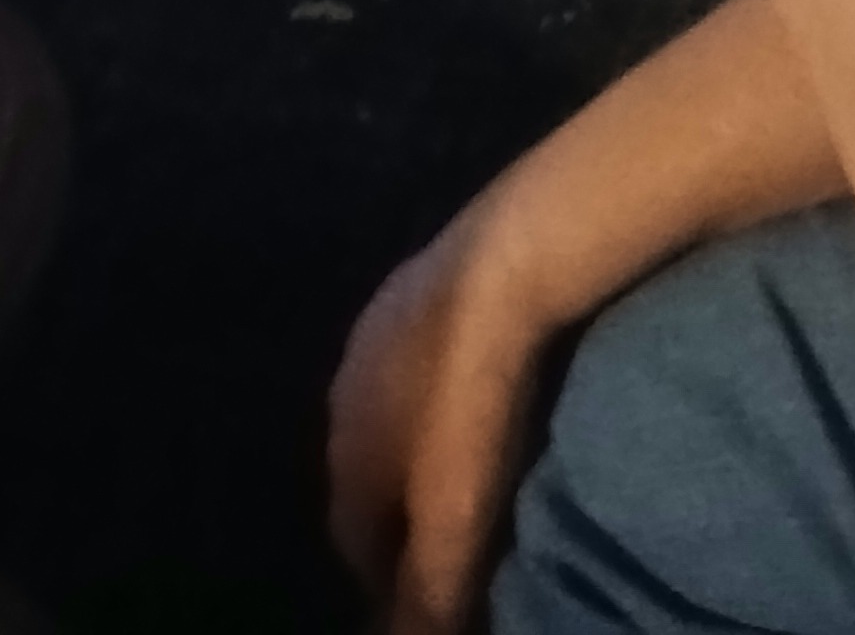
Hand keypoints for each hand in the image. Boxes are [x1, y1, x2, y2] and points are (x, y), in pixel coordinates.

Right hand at [327, 204, 556, 634]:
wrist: (512, 257)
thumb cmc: (477, 401)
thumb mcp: (453, 515)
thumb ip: (429, 588)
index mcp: (342, 448)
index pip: (355, 542)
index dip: (394, 577)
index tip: (435, 596)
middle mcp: (344, 385)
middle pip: (373, 471)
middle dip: (408, 507)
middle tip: (464, 530)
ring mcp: (382, 320)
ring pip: (399, 407)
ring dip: (430, 439)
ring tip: (487, 461)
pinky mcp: (429, 272)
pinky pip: (433, 352)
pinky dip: (457, 382)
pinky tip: (502, 385)